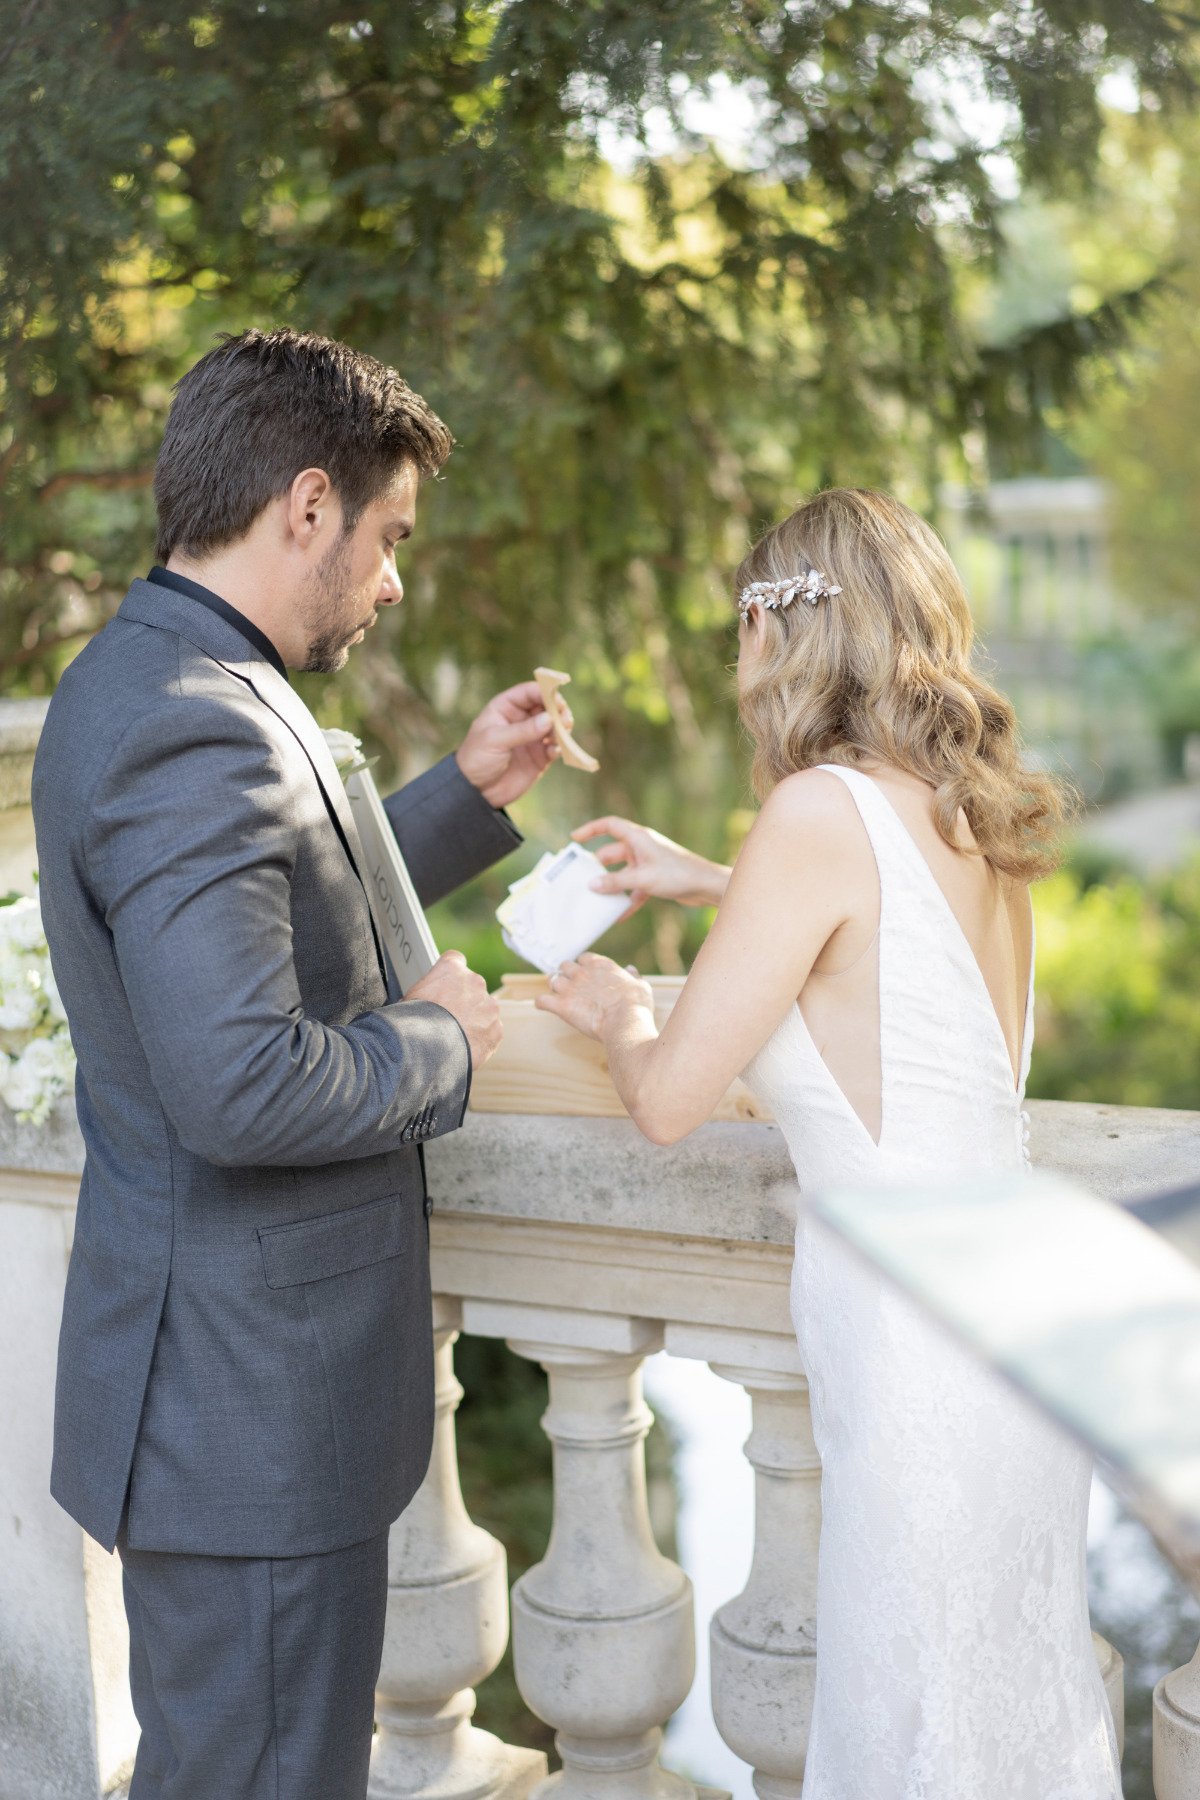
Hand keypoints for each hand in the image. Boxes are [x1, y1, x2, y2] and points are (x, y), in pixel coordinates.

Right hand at [406, 951, 502, 1069]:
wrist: (428, 1049)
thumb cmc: (414, 1022)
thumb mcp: (410, 997)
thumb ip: (427, 991)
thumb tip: (423, 999)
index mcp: (452, 969)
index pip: (455, 960)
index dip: (450, 976)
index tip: (446, 987)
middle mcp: (475, 982)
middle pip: (472, 987)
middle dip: (463, 1001)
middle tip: (448, 1019)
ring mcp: (489, 1006)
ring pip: (484, 1011)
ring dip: (474, 1020)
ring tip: (455, 1037)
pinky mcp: (496, 1029)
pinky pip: (491, 1032)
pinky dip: (480, 1040)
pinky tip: (465, 1047)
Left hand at [455, 680, 570, 808]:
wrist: (475, 791)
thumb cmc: (476, 759)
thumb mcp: (494, 741)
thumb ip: (522, 730)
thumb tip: (549, 719)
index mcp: (506, 708)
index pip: (529, 692)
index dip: (544, 691)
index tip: (556, 699)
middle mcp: (522, 719)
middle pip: (547, 706)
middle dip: (558, 710)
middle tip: (564, 718)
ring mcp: (532, 738)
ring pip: (555, 726)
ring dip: (562, 728)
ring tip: (562, 734)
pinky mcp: (540, 757)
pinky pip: (556, 748)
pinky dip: (560, 747)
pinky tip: (554, 752)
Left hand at [535, 953, 654, 1041]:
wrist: (625, 1022)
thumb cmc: (636, 1005)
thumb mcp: (641, 986)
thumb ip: (633, 976)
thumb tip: (630, 970)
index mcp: (600, 965)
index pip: (584, 958)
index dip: (584, 967)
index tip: (588, 976)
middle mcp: (582, 973)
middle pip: (565, 966)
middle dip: (567, 975)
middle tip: (572, 988)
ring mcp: (569, 988)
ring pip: (552, 980)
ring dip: (555, 988)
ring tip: (561, 998)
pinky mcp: (561, 1006)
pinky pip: (541, 1001)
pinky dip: (542, 1003)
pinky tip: (546, 1007)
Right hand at [572, 816, 729, 910]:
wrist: (706, 886)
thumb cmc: (677, 874)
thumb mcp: (642, 878)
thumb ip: (616, 882)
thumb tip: (591, 885)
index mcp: (638, 837)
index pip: (609, 825)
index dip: (590, 829)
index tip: (574, 839)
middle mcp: (641, 847)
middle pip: (612, 852)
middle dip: (597, 866)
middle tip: (580, 878)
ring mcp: (648, 863)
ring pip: (622, 873)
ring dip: (611, 885)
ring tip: (594, 899)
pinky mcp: (654, 879)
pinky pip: (634, 889)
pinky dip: (626, 900)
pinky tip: (617, 916)